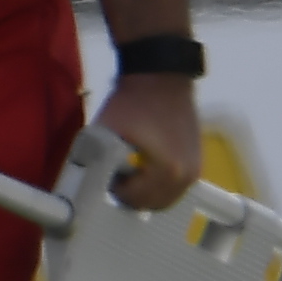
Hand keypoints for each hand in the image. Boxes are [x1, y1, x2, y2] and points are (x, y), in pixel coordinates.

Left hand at [93, 69, 199, 211]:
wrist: (160, 75)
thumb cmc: (132, 102)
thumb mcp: (105, 132)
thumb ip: (94, 161)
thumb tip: (83, 182)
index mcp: (168, 171)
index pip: (136, 200)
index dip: (116, 191)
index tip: (106, 175)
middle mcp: (187, 175)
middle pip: (154, 205)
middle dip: (133, 197)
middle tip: (116, 178)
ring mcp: (196, 168)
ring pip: (166, 198)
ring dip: (146, 192)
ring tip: (129, 171)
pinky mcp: (197, 160)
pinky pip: (176, 186)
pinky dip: (159, 184)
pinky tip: (144, 166)